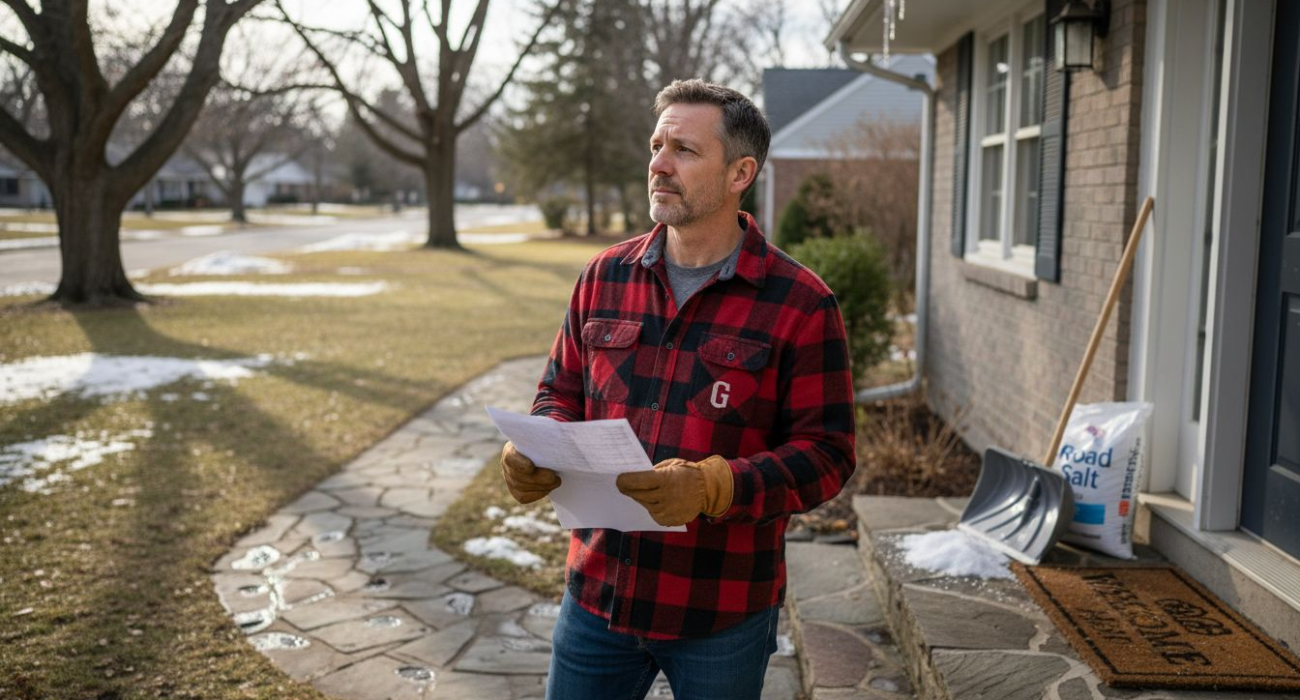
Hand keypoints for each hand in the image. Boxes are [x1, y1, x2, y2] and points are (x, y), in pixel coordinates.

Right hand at [500, 441, 561, 504]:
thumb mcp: (544, 437)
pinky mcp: (516, 492)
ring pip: (521, 488)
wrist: (544, 454)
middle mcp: (507, 466)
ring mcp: (510, 480)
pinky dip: (538, 494)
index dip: (519, 464)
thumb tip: (557, 434)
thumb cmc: (544, 443)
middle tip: (555, 477)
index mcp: (511, 450)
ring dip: (541, 486)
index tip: (531, 467)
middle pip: (517, 477)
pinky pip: (524, 497)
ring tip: (556, 481)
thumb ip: (546, 438)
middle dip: (538, 479)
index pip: (510, 458)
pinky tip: (549, 488)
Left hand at [615, 455, 733, 526]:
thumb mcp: (671, 465)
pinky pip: (654, 515)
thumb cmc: (687, 473)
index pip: (639, 481)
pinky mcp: (671, 520)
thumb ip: (654, 472)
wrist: (708, 489)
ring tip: (641, 492)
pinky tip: (655, 501)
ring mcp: (668, 510)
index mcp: (666, 479)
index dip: (626, 481)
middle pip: (639, 495)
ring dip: (641, 499)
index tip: (618, 480)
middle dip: (629, 490)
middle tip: (622, 486)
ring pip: (645, 505)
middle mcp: (666, 496)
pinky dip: (652, 508)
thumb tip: (636, 478)